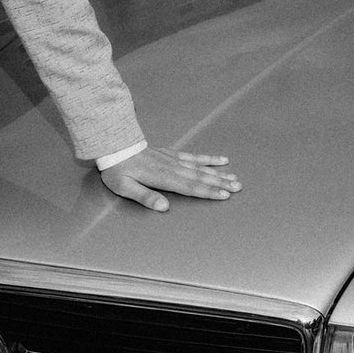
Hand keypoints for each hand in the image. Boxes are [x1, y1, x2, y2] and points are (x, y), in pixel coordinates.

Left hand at [99, 150, 241, 211]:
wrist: (115, 145)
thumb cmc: (118, 170)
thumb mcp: (125, 187)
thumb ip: (145, 197)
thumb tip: (164, 207)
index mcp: (163, 178)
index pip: (190, 187)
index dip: (208, 192)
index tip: (225, 195)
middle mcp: (172, 168)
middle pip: (200, 177)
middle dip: (220, 183)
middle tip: (238, 187)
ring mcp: (173, 160)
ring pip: (200, 167)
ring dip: (218, 173)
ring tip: (234, 177)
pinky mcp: (172, 154)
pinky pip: (193, 156)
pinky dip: (208, 159)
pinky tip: (220, 160)